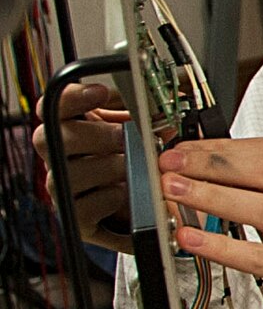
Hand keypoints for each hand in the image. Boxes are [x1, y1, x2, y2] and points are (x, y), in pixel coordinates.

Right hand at [32, 84, 134, 251]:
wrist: (139, 203)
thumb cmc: (135, 161)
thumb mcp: (139, 128)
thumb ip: (145, 107)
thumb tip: (164, 91)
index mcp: (73, 128)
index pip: (55, 106)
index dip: (72, 97)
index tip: (99, 92)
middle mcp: (60, 158)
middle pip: (53, 139)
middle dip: (96, 135)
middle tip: (125, 136)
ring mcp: (65, 188)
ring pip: (69, 174)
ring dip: (108, 167)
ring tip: (136, 166)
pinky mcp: (78, 218)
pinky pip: (86, 207)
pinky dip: (111, 197)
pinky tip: (127, 191)